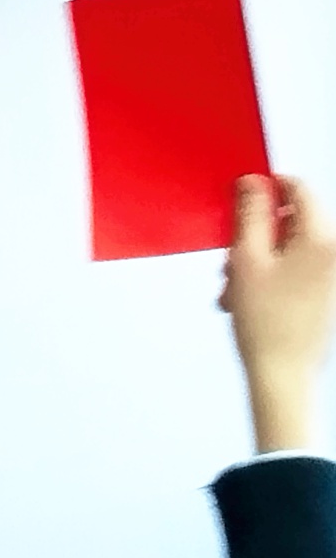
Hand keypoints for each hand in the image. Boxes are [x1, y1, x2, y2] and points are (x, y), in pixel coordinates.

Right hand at [220, 175, 333, 453]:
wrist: (283, 374)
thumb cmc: (268, 327)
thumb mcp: (246, 261)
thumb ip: (249, 215)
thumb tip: (253, 183)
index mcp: (323, 238)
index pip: (298, 189)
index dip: (266, 188)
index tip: (243, 196)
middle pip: (293, 221)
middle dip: (257, 236)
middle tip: (232, 261)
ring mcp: (335, 272)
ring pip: (292, 246)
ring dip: (260, 259)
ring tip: (239, 288)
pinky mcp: (328, 290)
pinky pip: (298, 267)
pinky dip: (272, 276)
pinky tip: (252, 298)